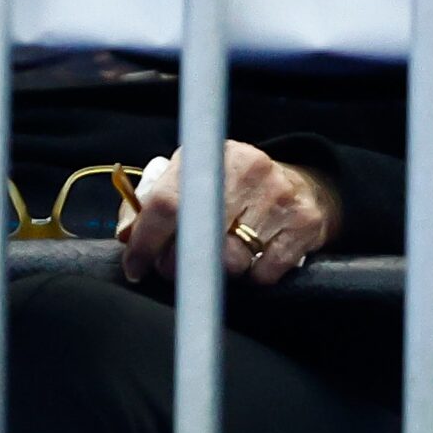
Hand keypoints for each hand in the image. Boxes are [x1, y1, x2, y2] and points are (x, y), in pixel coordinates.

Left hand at [116, 141, 342, 286]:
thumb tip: (127, 235)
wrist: (304, 185)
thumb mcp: (192, 179)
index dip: (146, 240)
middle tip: (174, 267)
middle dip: (178, 262)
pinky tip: (252, 260)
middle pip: (200, 235)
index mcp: (210, 156)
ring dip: (218, 271)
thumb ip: (152, 202)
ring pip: (233, 259)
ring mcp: (280, 196)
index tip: (135, 266)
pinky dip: (253, 276)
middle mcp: (247, 170)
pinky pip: (266, 271)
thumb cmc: (233, 187)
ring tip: (219, 259)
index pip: (167, 202)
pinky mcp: (305, 223)